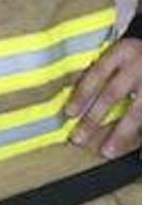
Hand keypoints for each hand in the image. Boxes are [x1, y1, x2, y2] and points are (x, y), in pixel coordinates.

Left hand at [67, 38, 141, 157]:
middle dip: (94, 119)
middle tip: (78, 139)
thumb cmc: (137, 55)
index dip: (82, 94)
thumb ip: (103, 72)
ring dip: (121, 134)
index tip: (69, 113)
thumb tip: (75, 104)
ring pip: (137, 111)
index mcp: (123, 52)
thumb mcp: (120, 53)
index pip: (97, 74)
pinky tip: (138, 152)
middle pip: (112, 94)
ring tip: (108, 152)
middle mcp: (139, 65)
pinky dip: (141, 138)